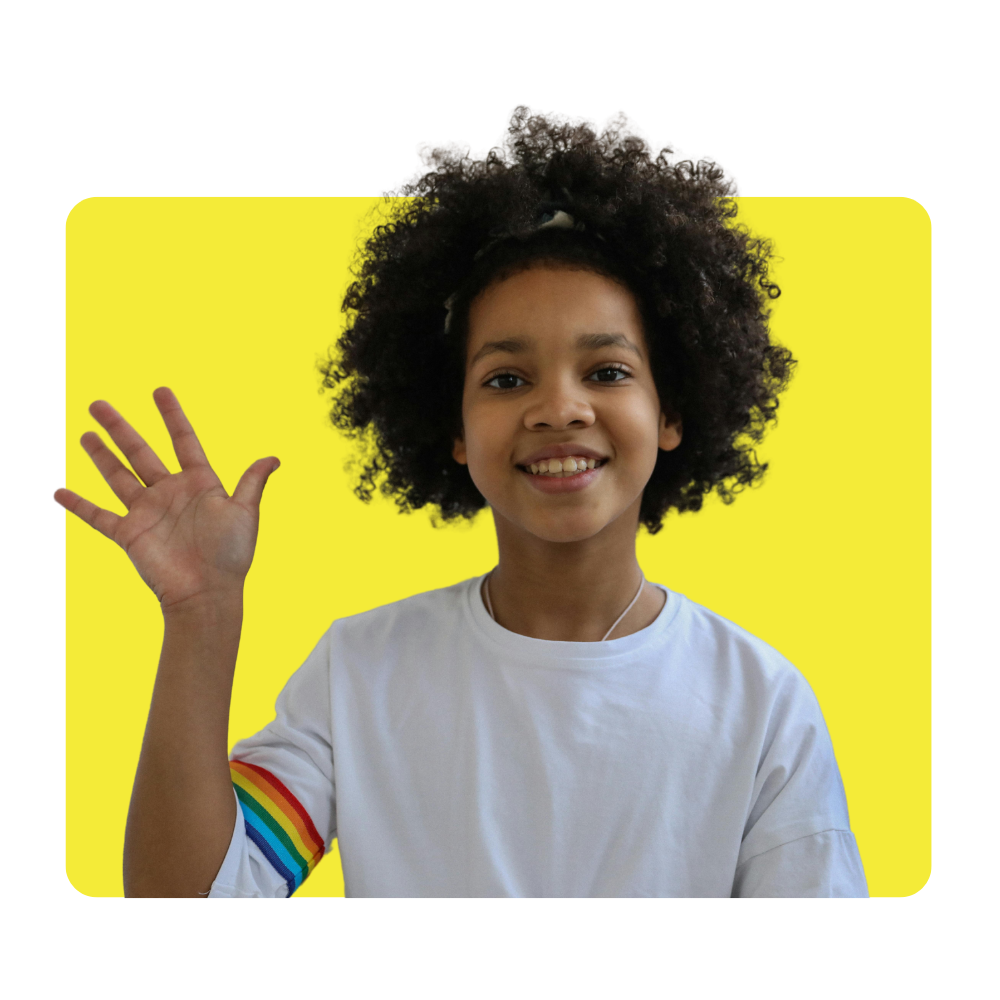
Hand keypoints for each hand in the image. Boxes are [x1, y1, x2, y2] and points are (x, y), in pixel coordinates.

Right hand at [56, 387, 279, 613]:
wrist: (207, 593)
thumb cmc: (231, 555)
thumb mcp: (245, 512)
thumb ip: (252, 482)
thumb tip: (274, 457)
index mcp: (200, 483)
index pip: (183, 440)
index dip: (172, 416)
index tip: (159, 390)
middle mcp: (170, 493)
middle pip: (140, 452)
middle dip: (120, 428)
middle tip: (98, 403)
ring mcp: (148, 512)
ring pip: (118, 476)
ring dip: (101, 455)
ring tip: (86, 432)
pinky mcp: (130, 535)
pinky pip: (99, 516)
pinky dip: (77, 505)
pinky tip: (58, 491)